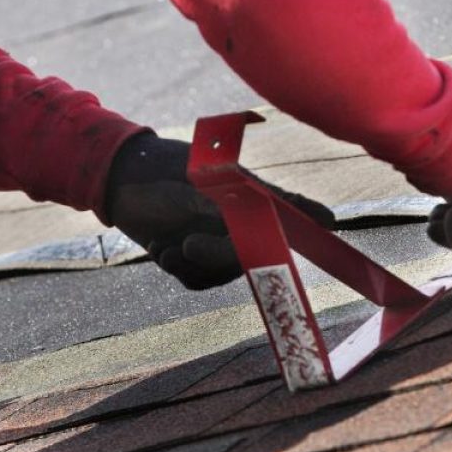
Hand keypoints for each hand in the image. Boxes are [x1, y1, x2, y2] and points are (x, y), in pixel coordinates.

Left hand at [104, 131, 333, 289]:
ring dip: (190, 264)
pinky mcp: (188, 258)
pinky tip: (161, 247)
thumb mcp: (221, 183)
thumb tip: (328, 221)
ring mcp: (213, 242)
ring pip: (218, 274)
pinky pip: (194, 281)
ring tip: (169, 244)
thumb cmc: (172, 170)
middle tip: (188, 244)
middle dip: (216, 257)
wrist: (121, 178)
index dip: (308, 231)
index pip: (287, 223)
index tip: (331, 229)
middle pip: (245, 259)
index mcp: (251, 203)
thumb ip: (269, 203)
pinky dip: (177, 268)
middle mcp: (237, 225)